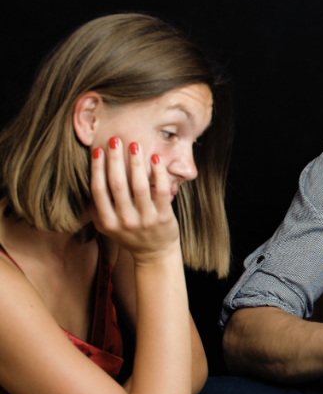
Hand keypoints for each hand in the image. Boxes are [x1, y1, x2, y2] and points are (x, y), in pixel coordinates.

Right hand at [89, 138, 180, 263]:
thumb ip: (97, 209)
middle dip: (115, 160)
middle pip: (118, 185)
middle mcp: (125, 221)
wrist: (155, 253)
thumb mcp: (108, 226)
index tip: (98, 150)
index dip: (97, 169)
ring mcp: (145, 220)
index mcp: (107, 222)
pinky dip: (159, 174)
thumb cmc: (130, 234)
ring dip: (136, 163)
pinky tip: (156, 159)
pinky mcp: (164, 218)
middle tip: (115, 140)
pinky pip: (161, 191)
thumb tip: (87, 182)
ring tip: (135, 145)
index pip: (99, 191)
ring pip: (139, 186)